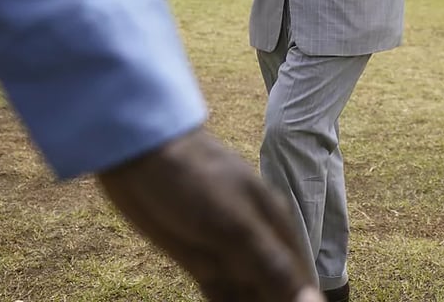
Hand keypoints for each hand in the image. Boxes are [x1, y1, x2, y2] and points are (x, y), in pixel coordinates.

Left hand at [97, 127, 322, 301]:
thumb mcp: (236, 225)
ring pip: (249, 296)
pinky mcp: (201, 262)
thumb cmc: (196, 179)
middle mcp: (259, 244)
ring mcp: (229, 254)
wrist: (141, 156)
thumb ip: (274, 267)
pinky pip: (222, 295)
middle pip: (276, 292)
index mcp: (277, 230)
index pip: (301, 283)